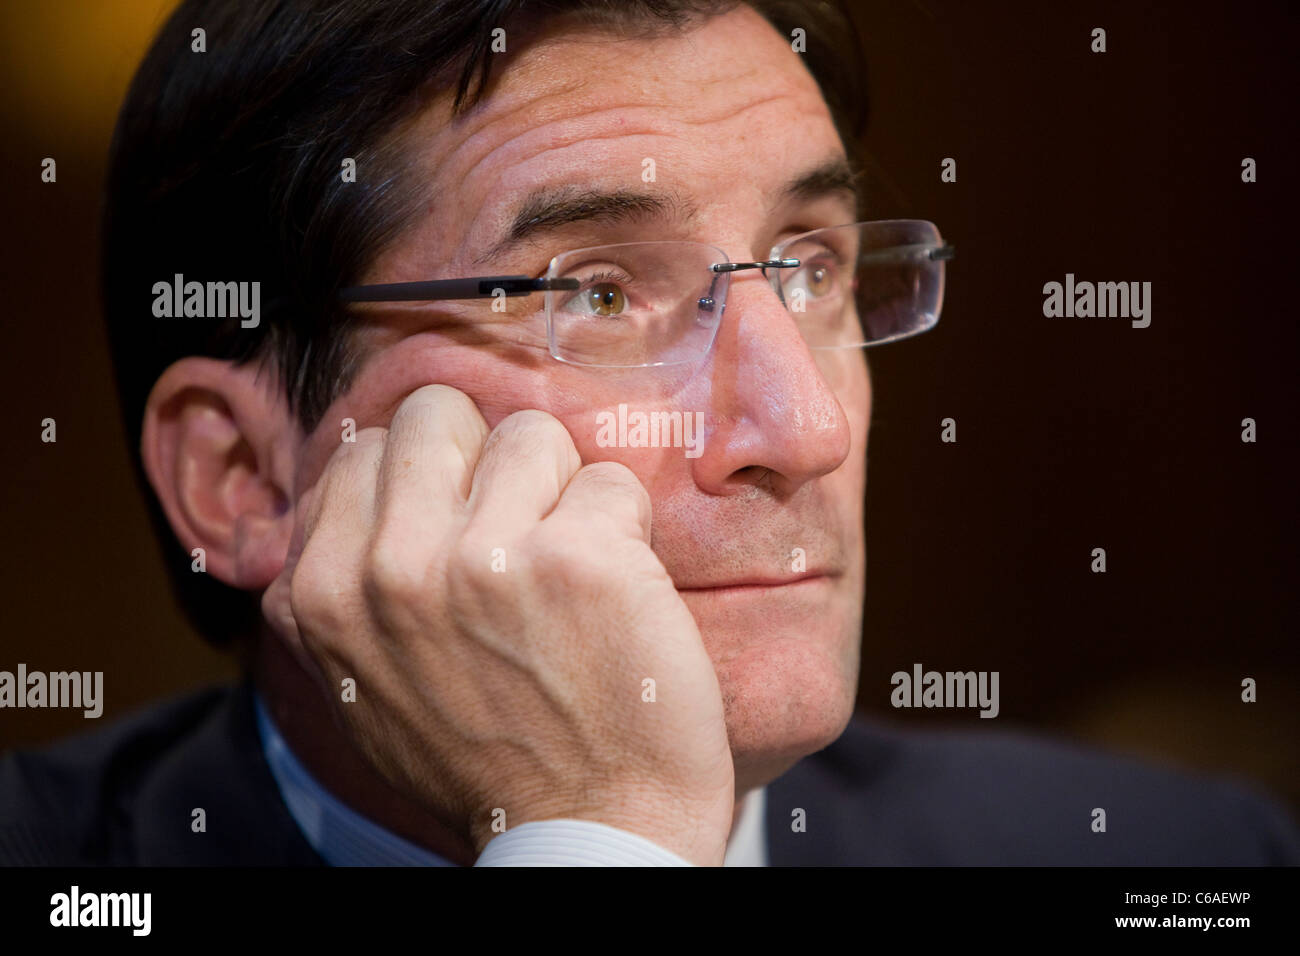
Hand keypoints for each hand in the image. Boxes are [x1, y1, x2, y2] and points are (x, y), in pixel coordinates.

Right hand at [263, 385, 734, 864]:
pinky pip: (610, 482)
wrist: (585, 835)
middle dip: (489, 459)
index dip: (430, 478)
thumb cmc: (485, 761)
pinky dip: (625, 530)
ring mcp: (484, 559)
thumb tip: (360, 480)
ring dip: (562, 494)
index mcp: (323, 592)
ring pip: (533, 435)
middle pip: (441, 413)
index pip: (366, 446)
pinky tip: (615, 597)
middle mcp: (390, 568)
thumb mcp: (362, 682)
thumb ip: (349, 580)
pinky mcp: (579, 559)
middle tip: (521, 529)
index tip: (462, 524)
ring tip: (569, 575)